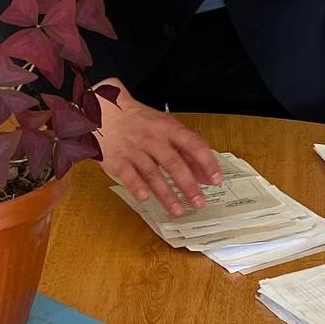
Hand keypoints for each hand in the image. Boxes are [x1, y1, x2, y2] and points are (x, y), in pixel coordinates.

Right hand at [94, 79, 222, 216]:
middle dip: (188, 185)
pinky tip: (145, 198)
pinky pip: (128, 174)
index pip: (193, 145)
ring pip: (153, 173)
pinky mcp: (117, 160)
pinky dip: (137, 186)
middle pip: (174, 163)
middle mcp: (153, 139)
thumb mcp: (168, 129)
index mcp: (169, 129)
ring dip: (166, 194)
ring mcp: (134, 149)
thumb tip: (207, 174)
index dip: (207, 162)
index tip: (216, 179)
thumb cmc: (143, 123)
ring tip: (178, 210)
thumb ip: (188, 151)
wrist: (108, 112)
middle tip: (199, 202)